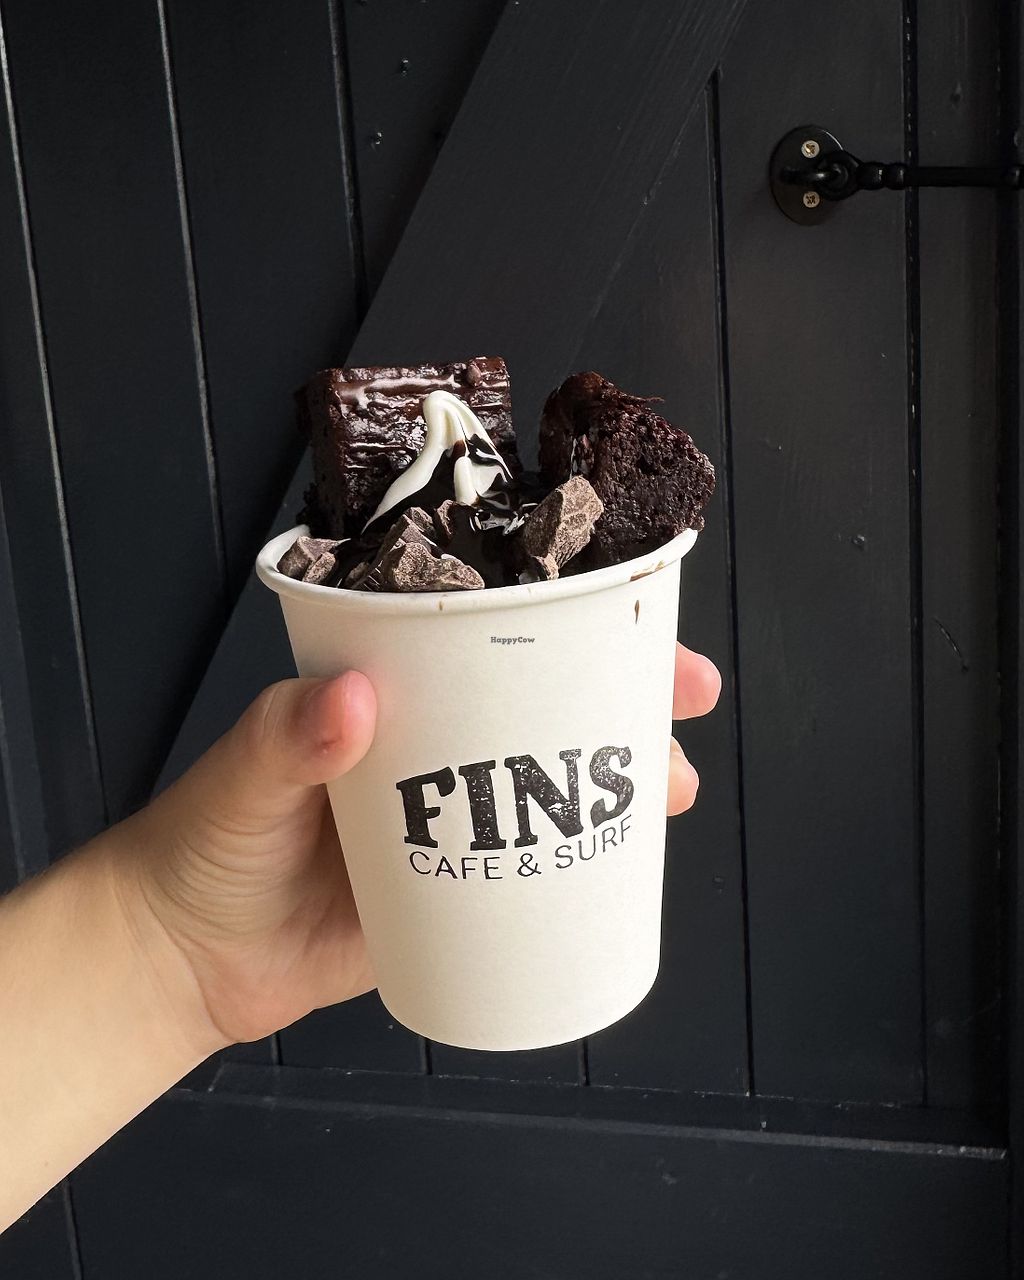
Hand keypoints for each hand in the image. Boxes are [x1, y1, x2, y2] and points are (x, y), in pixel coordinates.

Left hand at [112, 643, 720, 1054]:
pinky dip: (594, 869)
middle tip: (683, 703)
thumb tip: (352, 701)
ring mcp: (458, 824)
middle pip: (549, 706)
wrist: (187, 963)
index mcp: (392, 697)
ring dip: (628, 783)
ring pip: (560, 786)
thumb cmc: (203, 846)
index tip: (630, 617)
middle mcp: (437, 750)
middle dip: (628, 697)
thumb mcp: (238, 778)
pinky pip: (542, 875)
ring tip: (672, 790)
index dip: (566, 621)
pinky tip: (634, 870)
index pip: (490, 638)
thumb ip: (282, 739)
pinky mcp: (463, 895)